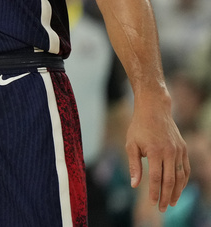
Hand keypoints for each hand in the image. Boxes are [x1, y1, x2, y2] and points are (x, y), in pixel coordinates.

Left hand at [126, 96, 188, 211]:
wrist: (154, 110)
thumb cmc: (139, 128)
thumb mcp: (131, 144)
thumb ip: (134, 166)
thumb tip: (134, 185)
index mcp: (155, 151)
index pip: (156, 178)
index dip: (154, 192)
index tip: (153, 202)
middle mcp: (170, 152)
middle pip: (170, 180)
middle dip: (166, 196)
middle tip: (162, 208)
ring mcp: (179, 151)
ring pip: (181, 176)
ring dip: (177, 191)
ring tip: (171, 202)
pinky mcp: (184, 149)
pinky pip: (186, 169)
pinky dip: (183, 181)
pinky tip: (178, 189)